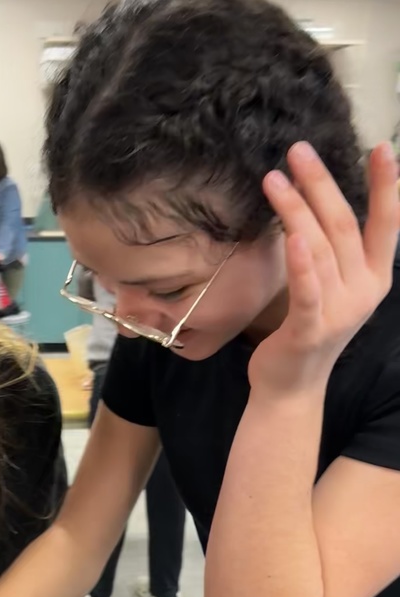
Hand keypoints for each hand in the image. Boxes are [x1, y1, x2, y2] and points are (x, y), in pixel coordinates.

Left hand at [249, 141, 399, 395]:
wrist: (291, 385)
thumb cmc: (308, 326)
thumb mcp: (332, 284)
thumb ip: (335, 248)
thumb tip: (319, 198)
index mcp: (374, 276)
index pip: (386, 223)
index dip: (386, 186)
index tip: (381, 147)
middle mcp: (363, 291)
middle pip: (343, 226)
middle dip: (321, 184)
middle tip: (298, 150)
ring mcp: (338, 312)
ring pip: (319, 249)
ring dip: (296, 210)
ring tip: (272, 179)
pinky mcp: (308, 330)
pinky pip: (306, 292)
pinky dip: (300, 264)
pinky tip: (292, 237)